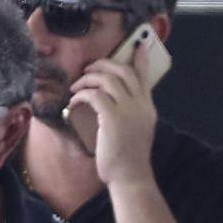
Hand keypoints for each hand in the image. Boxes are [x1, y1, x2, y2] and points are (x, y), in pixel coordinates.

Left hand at [68, 41, 157, 187]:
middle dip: (104, 65)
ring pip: (108, 80)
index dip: (140, 59)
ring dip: (89, 79)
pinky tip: (75, 100)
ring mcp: (129, 111)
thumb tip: (109, 100)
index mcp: (147, 108)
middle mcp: (141, 106)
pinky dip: (82, 94)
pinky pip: (95, 96)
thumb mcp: (136, 131)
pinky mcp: (113, 119)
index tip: (138, 45)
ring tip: (77, 85)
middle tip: (89, 68)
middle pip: (123, 72)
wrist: (131, 178)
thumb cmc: (128, 159)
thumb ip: (129, 113)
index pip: (144, 76)